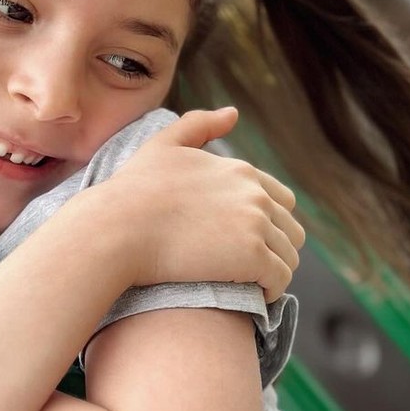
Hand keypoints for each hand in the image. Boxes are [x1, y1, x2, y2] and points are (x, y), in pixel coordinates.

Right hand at [96, 107, 304, 300]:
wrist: (118, 228)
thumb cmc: (133, 190)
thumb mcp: (163, 144)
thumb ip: (199, 125)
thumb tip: (233, 113)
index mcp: (241, 171)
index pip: (281, 200)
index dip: (267, 224)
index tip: (244, 242)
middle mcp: (256, 195)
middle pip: (290, 230)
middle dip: (274, 250)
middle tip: (247, 269)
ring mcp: (257, 225)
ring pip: (289, 257)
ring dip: (273, 273)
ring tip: (249, 285)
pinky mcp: (253, 258)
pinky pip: (280, 281)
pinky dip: (270, 291)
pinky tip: (251, 296)